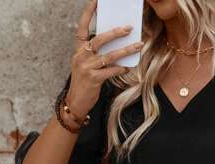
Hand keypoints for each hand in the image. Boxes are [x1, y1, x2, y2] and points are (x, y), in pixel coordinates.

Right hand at [66, 0, 144, 117]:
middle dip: (115, 33)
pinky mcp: (93, 79)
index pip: (82, 27)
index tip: (97, 1)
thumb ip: (96, 54)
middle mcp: (81, 56)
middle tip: (129, 28)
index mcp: (78, 50)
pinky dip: (120, 68)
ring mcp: (86, 68)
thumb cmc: (84, 82)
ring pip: (108, 55)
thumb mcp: (86, 64)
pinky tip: (127, 66)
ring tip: (138, 45)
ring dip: (125, 50)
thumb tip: (117, 45)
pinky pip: (110, 71)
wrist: (76, 102)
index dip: (88, 13)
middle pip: (99, 39)